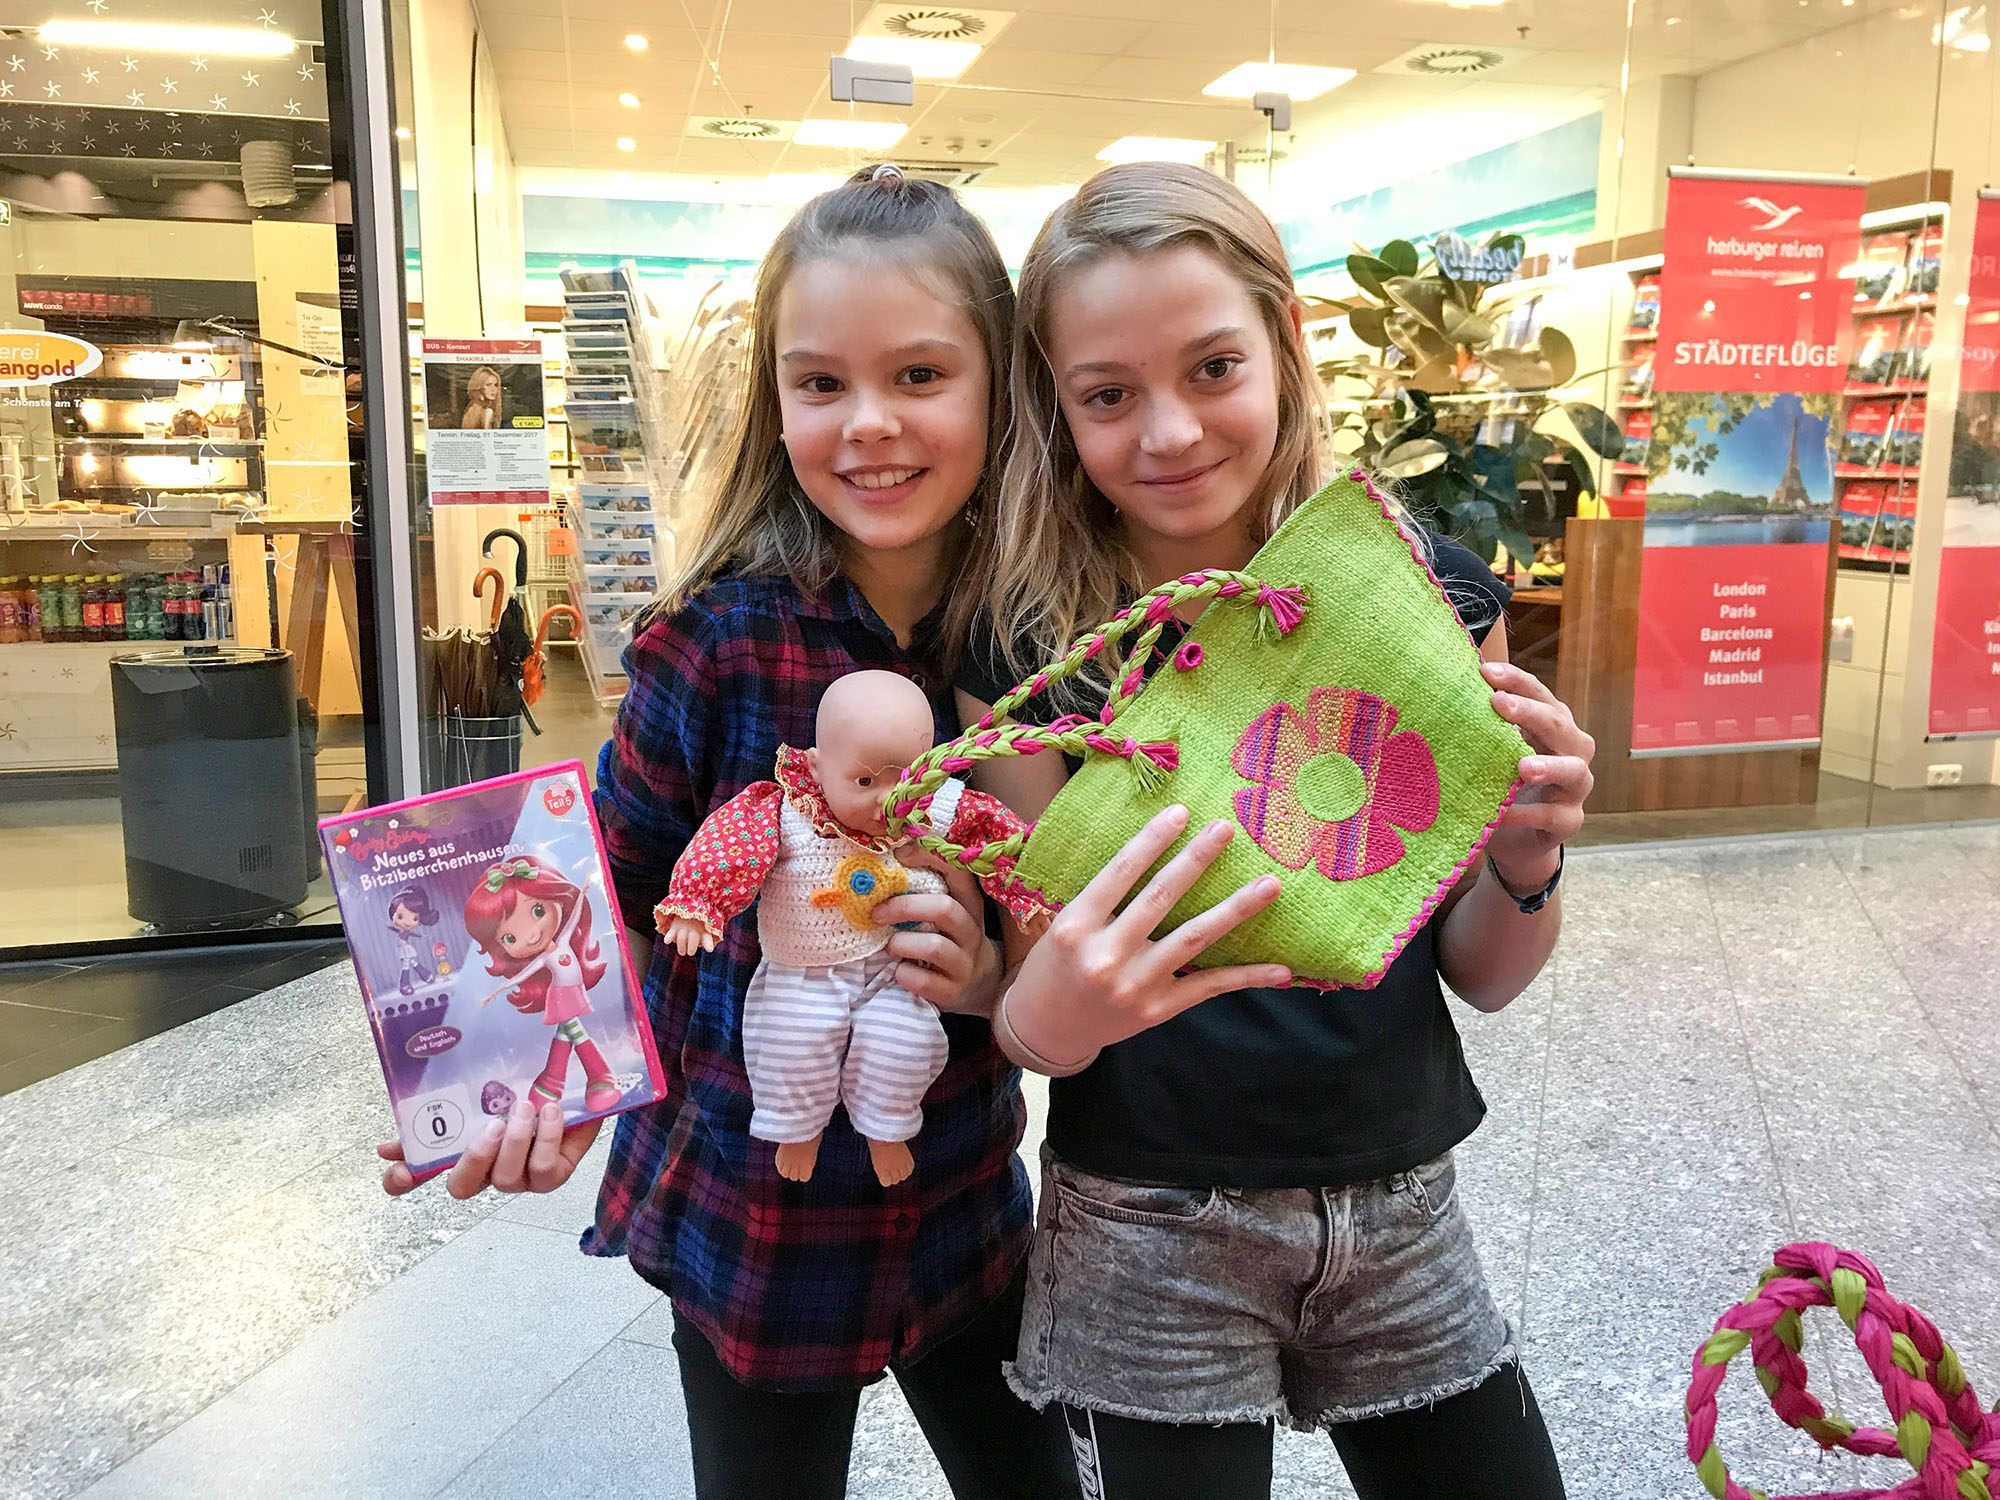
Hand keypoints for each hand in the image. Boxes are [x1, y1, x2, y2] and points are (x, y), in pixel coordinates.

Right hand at [375, 1099, 603, 1198]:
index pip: (421, 1173)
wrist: (581, 1085)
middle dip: (474, 1158)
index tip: (397, 1169)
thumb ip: (461, 1089)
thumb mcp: (493, 1082)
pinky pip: (543, 1169)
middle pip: (462, 1186)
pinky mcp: (552, 1176)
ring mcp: (520, 1177)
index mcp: (464, 1147)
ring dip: (515, 1141)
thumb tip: (421, 1090)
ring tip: (525, 1108)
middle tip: (490, 1127)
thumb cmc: (530, 1085)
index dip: (403, 1179)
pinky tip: (551, 1112)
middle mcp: (487, 1169)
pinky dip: (546, 1138)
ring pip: (504, 1178)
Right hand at [664, 915, 716, 957]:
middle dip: (691, 947)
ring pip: (682, 938)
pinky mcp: (674, 927)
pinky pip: (671, 932)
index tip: (710, 949)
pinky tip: (667, 941)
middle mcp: (694, 927)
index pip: (707, 937)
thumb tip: (710, 949)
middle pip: (693, 938)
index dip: (708, 943)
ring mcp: (684, 926)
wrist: (688, 910)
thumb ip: (708, 941)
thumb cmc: (698, 925)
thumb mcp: (705, 932)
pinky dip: (669, 937)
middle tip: (690, 953)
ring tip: (682, 952)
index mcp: (704, 929)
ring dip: (681, 946)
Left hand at [872, 849, 1000, 1013]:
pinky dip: (905, 975)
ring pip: (934, 947)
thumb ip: (923, 889)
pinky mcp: (954, 992)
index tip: (899, 855)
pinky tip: (900, 971)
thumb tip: (887, 857)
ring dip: (902, 943)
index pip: (957, 871)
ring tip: (890, 946)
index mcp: (968, 903)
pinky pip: (925, 982)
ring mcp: (965, 963)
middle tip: (876, 913)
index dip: (928, 857)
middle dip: (904, 907)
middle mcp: (971, 931)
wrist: (979, 984)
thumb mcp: (946, 912)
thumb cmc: (950, 938)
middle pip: (944, 909)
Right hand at [1004, 804, 1290, 1065]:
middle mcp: (1105, 956)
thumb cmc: (1056, 964)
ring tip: (1270, 885)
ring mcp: (1135, 986)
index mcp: (1075, 926)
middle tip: (1226, 829)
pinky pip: (1209, 986)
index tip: (1181, 812)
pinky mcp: (1158, 1010)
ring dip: (1236, 909)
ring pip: (1193, 939)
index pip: (1120, 873)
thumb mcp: (1063, 925)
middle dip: (1196, 860)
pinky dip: (1246, 977)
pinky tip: (1281, 969)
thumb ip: (1102, 898)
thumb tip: (1153, 849)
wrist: (1046, 1028)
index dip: (1152, 840)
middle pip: (1160, 898)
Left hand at [1483, 660, 1594, 887]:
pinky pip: (1553, 817)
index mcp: (1553, 726)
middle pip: (1559, 725)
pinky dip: (1527, 814)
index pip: (1540, 694)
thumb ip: (1482, 727)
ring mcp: (1575, 788)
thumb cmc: (1502, 783)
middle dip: (1530, 713)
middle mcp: (1572, 751)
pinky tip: (1503, 813)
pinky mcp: (1569, 822)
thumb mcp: (1493, 752)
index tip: (1486, 671)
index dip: (1516, 680)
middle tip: (1499, 704)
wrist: (1514, 838)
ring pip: (1573, 771)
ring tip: (1523, 766)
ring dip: (1549, 766)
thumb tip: (1442, 690)